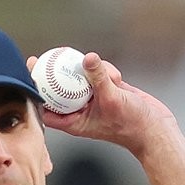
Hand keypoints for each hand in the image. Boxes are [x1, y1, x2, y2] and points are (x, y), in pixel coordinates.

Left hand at [27, 51, 176, 157]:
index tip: (31, 72)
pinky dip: (108, 72)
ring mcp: (92, 99)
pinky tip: (119, 80)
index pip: (48, 106)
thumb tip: (87, 58)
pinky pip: (98, 73)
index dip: (37, 90)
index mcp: (74, 121)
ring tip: (111, 79)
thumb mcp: (112, 98)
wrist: (153, 128)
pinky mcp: (105, 90)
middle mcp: (80, 110)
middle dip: (56, 73)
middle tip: (48, 56)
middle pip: (60, 88)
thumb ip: (98, 77)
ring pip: (82, 77)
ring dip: (94, 72)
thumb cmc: (131, 124)